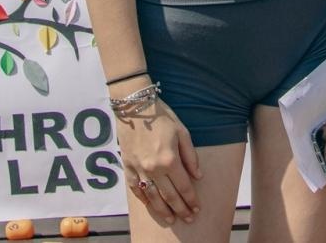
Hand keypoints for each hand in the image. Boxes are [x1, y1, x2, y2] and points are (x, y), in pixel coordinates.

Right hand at [117, 92, 200, 225]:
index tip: (197, 208)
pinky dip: (144, 199)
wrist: (134, 106)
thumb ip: (191, 156)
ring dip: (163, 210)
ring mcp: (139, 169)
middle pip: (169, 196)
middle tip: (188, 217)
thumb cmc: (161, 116)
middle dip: (181, 209)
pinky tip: (151, 205)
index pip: (184, 187)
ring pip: (152, 197)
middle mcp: (154, 168)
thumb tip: (198, 176)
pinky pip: (136, 189)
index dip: (191, 199)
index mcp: (170, 159)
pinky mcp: (127, 167)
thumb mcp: (182, 132)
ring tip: (171, 219)